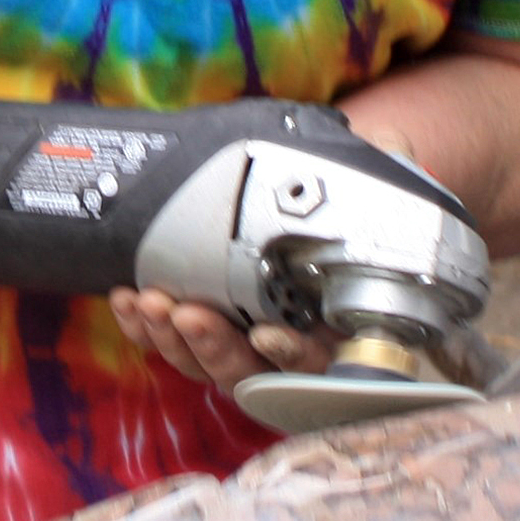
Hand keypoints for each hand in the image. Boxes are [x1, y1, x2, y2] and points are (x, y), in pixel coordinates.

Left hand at [111, 108, 424, 391]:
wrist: (323, 209)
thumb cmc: (355, 212)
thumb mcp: (381, 191)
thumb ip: (388, 174)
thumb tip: (392, 148)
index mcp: (340, 330)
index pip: (318, 363)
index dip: (291, 356)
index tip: (266, 335)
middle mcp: (292, 347)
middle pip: (249, 373)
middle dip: (212, 346)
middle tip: (185, 312)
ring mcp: (245, 343)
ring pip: (204, 363)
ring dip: (171, 338)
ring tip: (147, 302)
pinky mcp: (205, 328)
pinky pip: (173, 343)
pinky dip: (147, 329)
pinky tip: (127, 301)